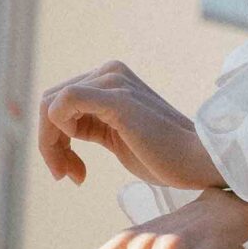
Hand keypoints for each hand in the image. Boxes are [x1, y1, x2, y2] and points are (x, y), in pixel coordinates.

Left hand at [39, 61, 220, 188]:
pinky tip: (78, 164)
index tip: (71, 172)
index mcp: (111, 78)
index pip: (57, 102)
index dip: (52, 140)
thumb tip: (51, 133)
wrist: (199, 163)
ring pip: (50, 106)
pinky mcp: (116, 97)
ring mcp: (113, 81)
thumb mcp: (117, 135)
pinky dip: (56, 136)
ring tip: (72, 175)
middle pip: (48, 102)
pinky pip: (63, 103)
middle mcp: (110, 72)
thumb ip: (91, 123)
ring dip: (51, 147)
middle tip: (67, 176)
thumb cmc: (164, 157)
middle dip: (49, 144)